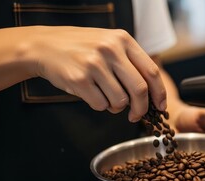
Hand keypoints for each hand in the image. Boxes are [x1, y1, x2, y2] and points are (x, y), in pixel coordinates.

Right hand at [27, 26, 165, 121]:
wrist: (43, 46)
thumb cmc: (81, 48)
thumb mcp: (110, 44)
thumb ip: (130, 63)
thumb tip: (151, 95)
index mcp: (123, 40)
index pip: (152, 72)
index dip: (159, 94)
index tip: (160, 107)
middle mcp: (110, 49)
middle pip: (140, 90)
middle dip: (141, 109)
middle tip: (136, 116)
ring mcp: (94, 64)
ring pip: (120, 101)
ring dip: (116, 107)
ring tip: (106, 96)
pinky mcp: (79, 79)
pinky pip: (100, 105)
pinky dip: (99, 105)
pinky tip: (91, 93)